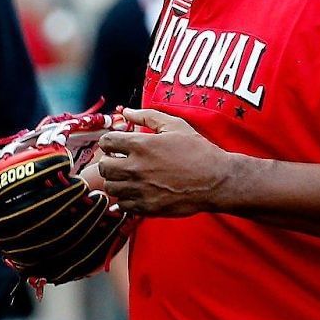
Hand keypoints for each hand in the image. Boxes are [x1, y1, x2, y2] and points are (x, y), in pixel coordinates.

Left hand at [95, 108, 238, 216]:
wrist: (215, 180)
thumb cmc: (198, 151)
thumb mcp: (175, 125)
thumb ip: (147, 116)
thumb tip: (126, 112)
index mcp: (141, 145)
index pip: (106, 142)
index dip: (109, 141)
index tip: (117, 144)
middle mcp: (136, 168)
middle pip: (103, 166)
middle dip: (109, 161)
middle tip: (120, 161)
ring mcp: (140, 189)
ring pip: (110, 187)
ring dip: (116, 181)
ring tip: (128, 177)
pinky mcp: (147, 207)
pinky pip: (122, 204)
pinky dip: (125, 198)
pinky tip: (136, 192)